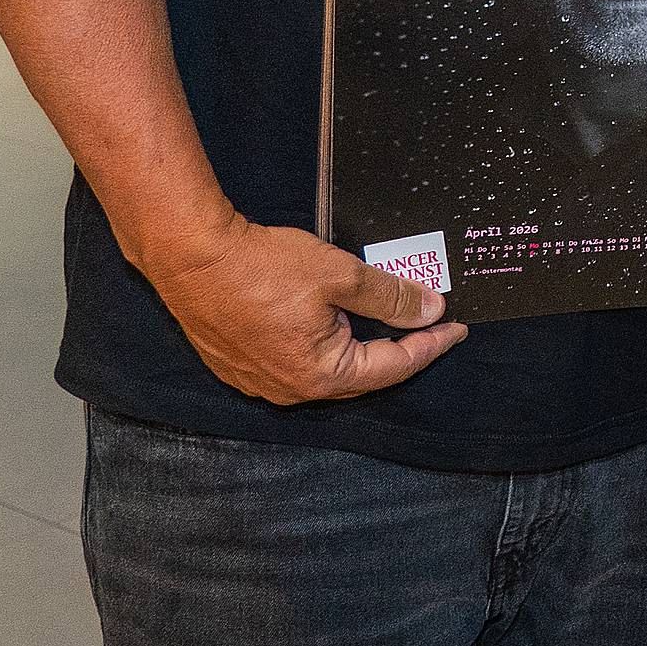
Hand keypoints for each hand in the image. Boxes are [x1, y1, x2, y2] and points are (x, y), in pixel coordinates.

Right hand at [141, 210, 465, 405]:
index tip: (457, 328)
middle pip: (360, 375)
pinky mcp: (238, 365)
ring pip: (326, 370)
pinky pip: (294, 363)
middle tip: (429, 325)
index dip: (430, 345)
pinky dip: (323, 346)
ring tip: (386, 323)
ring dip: (358, 349)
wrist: (189, 255)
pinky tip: (332, 324)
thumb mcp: (340, 275)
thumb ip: (389, 296)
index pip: (394, 366)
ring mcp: (259, 382)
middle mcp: (290, 390)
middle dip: (397, 350)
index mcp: (321, 375)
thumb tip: (431, 310)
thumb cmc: (262, 266)